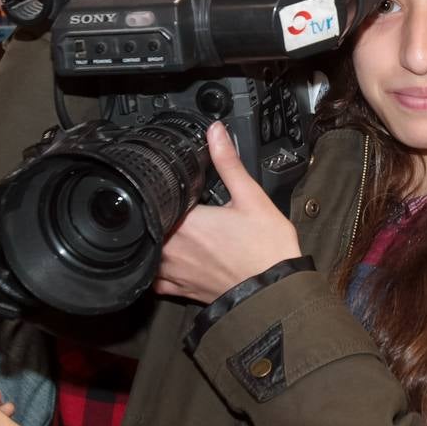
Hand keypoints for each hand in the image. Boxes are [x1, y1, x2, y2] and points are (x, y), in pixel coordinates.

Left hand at [154, 121, 301, 302]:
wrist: (275, 292)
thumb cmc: (267, 250)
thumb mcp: (251, 196)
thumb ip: (228, 162)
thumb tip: (215, 133)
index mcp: (186, 222)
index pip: (163, 197)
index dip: (172, 190)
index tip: (185, 188)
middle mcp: (173, 248)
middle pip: (154, 222)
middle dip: (166, 213)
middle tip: (188, 208)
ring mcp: (175, 272)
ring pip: (150, 250)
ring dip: (157, 239)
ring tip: (180, 231)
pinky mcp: (182, 290)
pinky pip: (156, 280)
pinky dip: (158, 269)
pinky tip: (171, 260)